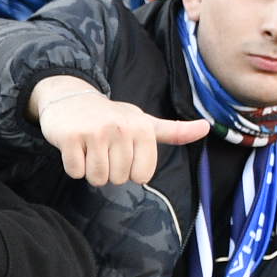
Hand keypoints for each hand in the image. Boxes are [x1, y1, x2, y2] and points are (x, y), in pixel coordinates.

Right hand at [29, 75, 210, 184]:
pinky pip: (75, 172)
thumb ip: (174, 131)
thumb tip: (206, 128)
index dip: (129, 170)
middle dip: (108, 170)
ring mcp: (94, 132)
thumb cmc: (112, 117)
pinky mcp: (70, 137)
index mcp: (142, 127)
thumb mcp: (144, 122)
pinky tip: (75, 147)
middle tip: (102, 148)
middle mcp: (121, 128)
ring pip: (97, 178)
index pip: (141, 176)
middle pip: (118, 179)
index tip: (122, 151)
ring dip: (90, 170)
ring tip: (89, 148)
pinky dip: (73, 166)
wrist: (70, 97)